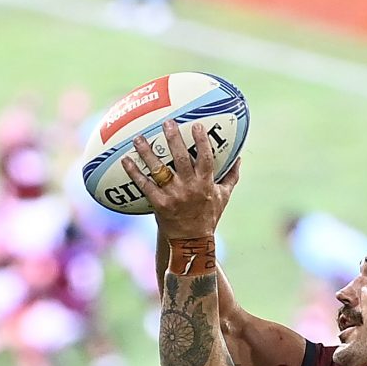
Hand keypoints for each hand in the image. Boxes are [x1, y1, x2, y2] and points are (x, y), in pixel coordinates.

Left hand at [125, 119, 238, 237]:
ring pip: (159, 170)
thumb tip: (240, 157)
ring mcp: (173, 196)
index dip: (201, 141)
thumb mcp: (223, 196)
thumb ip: (231, 176)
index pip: (206, 158)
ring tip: (139, 138)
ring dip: (148, 153)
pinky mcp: (159, 204)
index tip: (196, 125)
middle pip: (180, 159)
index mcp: (205, 183)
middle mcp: (189, 187)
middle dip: (173, 139)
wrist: (192, 242)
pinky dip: (134, 173)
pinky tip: (126, 160)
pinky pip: (145, 186)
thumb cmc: (208, 216)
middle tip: (167, 122)